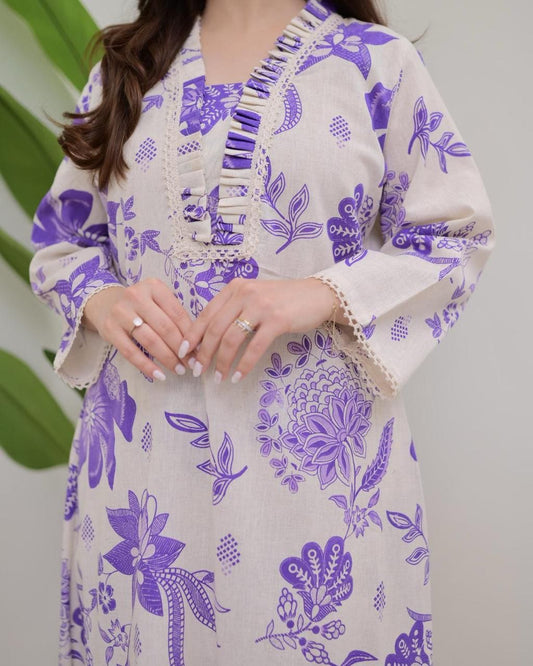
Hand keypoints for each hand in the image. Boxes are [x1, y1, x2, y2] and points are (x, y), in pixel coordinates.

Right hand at [81, 278, 193, 380]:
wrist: (105, 303)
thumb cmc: (141, 306)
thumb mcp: (158, 302)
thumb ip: (175, 317)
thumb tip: (197, 344)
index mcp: (154, 287)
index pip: (177, 314)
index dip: (190, 335)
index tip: (200, 351)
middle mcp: (136, 296)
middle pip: (165, 328)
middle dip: (181, 349)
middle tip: (192, 364)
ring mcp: (121, 312)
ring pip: (150, 340)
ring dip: (167, 358)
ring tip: (179, 369)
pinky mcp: (109, 329)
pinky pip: (131, 352)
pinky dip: (146, 366)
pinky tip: (159, 375)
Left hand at [177, 277, 337, 382]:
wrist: (317, 295)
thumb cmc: (283, 300)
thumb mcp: (254, 297)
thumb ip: (234, 310)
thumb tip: (209, 338)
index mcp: (235, 288)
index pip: (206, 314)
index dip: (192, 336)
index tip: (183, 353)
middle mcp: (245, 294)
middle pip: (215, 328)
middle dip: (203, 353)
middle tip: (198, 371)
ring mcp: (261, 306)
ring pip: (231, 338)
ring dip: (221, 361)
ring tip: (218, 377)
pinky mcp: (277, 320)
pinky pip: (254, 347)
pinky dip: (243, 365)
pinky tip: (238, 376)